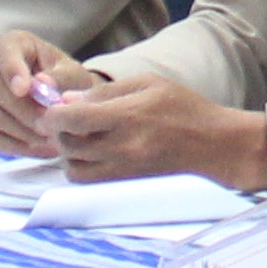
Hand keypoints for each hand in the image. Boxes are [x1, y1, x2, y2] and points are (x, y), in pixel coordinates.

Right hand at [0, 33, 83, 155]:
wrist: (64, 103)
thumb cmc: (68, 82)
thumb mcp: (74, 75)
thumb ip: (61, 77)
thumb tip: (42, 83)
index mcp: (15, 45)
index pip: (3, 51)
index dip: (11, 70)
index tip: (24, 89)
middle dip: (23, 110)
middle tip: (50, 126)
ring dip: (22, 131)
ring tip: (51, 141)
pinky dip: (15, 146)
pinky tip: (39, 148)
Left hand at [45, 70, 266, 189]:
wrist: (214, 145)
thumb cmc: (184, 108)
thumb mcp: (148, 84)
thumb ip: (106, 92)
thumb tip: (68, 100)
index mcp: (127, 117)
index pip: (71, 119)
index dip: (53, 113)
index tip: (53, 108)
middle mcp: (122, 148)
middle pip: (67, 145)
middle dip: (58, 131)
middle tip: (64, 120)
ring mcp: (123, 170)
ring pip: (73, 168)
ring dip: (68, 152)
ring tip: (79, 138)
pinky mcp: (126, 184)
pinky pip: (88, 181)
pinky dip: (81, 168)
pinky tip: (91, 153)